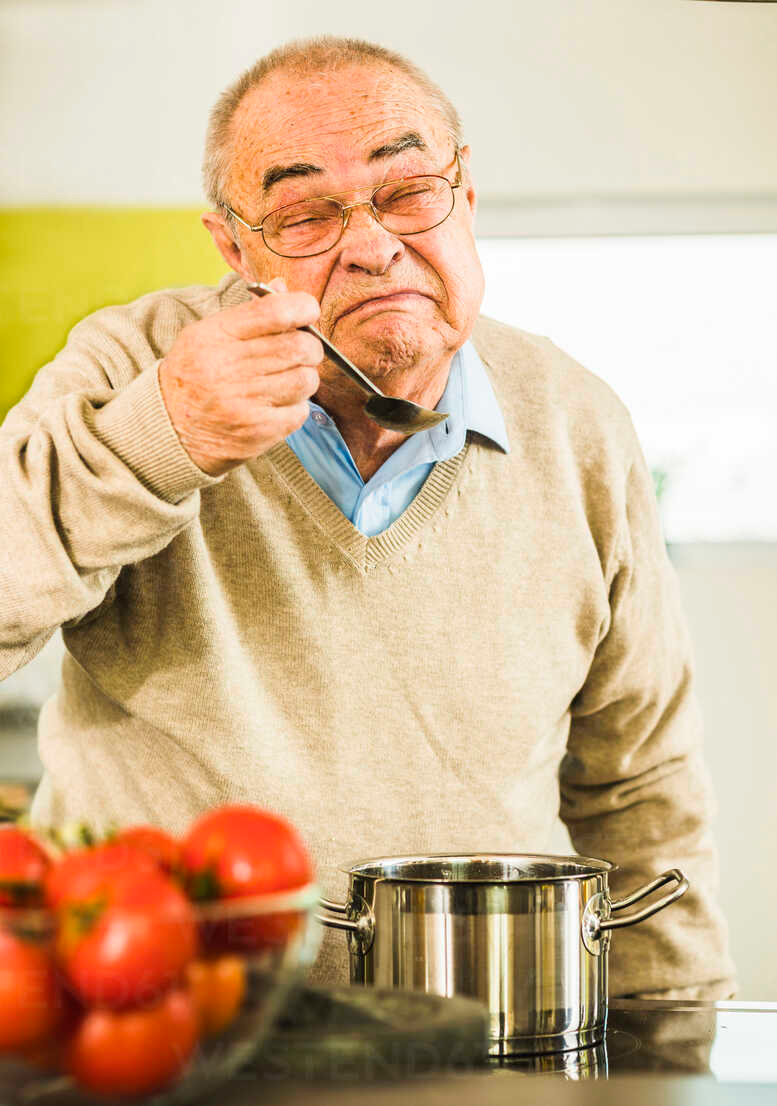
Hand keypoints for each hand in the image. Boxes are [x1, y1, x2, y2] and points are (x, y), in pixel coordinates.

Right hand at [158, 279, 322, 475]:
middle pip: (299, 346)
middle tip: (302, 352)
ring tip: (287, 380)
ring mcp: (243, 402)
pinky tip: (277, 405)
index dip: (303, 307)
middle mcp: (227, 368)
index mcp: (215, 336)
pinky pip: (300, 411)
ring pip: (305, 379)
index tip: (308, 311)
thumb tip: (286, 290)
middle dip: (310, 347)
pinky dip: (295, 407)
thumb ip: (250, 313)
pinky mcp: (257, 430)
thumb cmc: (195, 375)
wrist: (170, 428)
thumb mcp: (209, 335)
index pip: (275, 311)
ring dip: (304, 378)